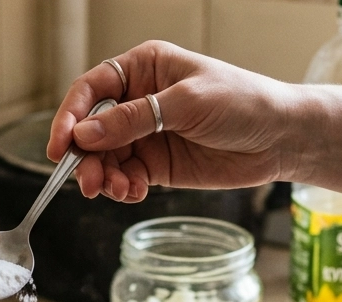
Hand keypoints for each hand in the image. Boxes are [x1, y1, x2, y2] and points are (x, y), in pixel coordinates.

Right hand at [48, 40, 296, 201]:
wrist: (281, 137)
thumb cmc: (242, 102)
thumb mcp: (186, 104)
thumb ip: (134, 119)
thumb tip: (85, 135)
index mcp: (143, 68)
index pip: (91, 90)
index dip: (70, 118)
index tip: (61, 147)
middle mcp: (138, 100)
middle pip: (91, 130)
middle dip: (85, 158)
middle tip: (89, 184)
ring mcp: (146, 134)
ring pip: (105, 159)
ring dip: (104, 178)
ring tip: (117, 191)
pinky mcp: (157, 164)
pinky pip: (126, 177)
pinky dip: (123, 188)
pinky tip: (134, 193)